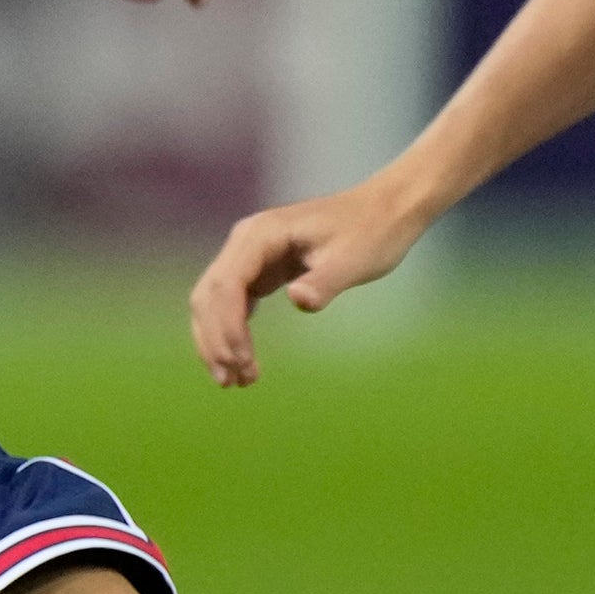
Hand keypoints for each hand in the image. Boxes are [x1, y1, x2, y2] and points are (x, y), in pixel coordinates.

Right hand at [189, 179, 424, 385]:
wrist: (384, 212)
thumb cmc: (371, 233)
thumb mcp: (353, 260)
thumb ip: (324, 281)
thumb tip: (298, 300)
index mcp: (261, 234)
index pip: (227, 284)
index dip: (228, 326)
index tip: (243, 361)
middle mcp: (246, 241)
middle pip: (210, 295)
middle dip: (216, 340)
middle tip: (234, 382)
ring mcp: (249, 254)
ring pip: (213, 302)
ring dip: (217, 341)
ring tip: (234, 381)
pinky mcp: (259, 268)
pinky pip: (231, 303)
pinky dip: (230, 332)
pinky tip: (241, 359)